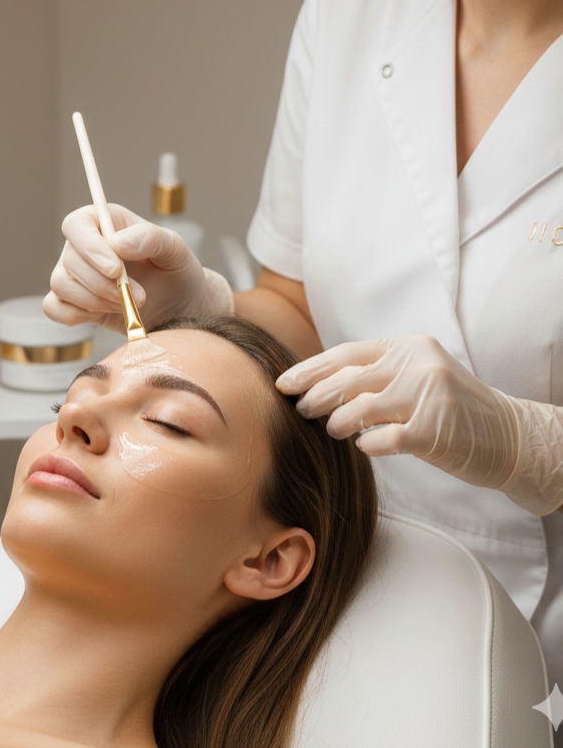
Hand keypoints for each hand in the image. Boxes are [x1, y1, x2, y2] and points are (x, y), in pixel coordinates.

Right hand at [43, 203, 232, 332]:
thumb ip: (149, 238)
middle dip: (103, 285)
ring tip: (129, 304)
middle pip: (70, 261)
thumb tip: (117, 244)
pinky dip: (77, 316)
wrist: (178, 306)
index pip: (76, 225)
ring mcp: (74, 274)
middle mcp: (83, 246)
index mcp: (103, 221)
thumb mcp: (174, 248)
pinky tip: (108, 313)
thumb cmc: (175, 270)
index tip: (116, 270)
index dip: (90, 247)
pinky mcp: (72, 302)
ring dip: (97, 301)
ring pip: (62, 285)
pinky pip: (54, 308)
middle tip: (140, 296)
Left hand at [275, 335, 518, 490]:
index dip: (310, 369)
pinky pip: (381, 439)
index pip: (346, 354)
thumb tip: (317, 383)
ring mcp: (427, 396)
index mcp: (408, 347)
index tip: (283, 383)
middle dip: (315, 396)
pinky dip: (366, 444)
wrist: (510, 435)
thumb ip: (377, 374)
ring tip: (334, 430)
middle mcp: (417, 365)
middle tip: (301, 410)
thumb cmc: (452, 408)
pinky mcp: (434, 430)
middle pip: (346, 380)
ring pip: (358, 409)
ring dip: (337, 423)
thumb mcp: (416, 376)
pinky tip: (366, 446)